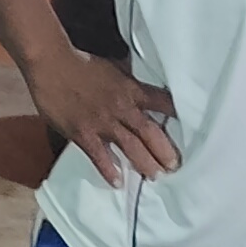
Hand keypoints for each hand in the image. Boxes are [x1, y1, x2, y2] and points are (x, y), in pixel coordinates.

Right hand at [27, 45, 178, 183]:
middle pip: (150, 132)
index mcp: (131, 90)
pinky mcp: (84, 134)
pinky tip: (118, 182)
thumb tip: (139, 85)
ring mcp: (103, 123)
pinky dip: (109, 170)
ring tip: (155, 176)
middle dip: (164, 151)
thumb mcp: (113, 68)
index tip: (192, 128)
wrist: (52, 64)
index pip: (162, 102)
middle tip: (174, 166)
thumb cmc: (81, 64)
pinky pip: (100, 156)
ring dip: (145, 163)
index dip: (177, 114)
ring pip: (131, 147)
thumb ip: (127, 81)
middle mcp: (122, 108)